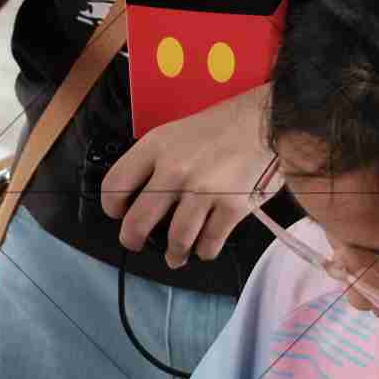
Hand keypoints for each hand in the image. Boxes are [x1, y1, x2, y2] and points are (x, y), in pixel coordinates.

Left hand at [100, 86, 268, 266]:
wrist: (266, 122)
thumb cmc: (222, 127)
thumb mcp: (177, 132)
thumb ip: (156, 160)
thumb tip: (141, 195)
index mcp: (156, 147)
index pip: (115, 186)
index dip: (112, 207)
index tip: (119, 213)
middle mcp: (175, 170)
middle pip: (137, 222)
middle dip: (133, 240)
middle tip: (137, 243)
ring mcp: (204, 191)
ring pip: (176, 240)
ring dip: (173, 254)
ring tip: (174, 256)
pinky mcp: (232, 207)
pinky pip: (209, 243)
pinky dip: (204, 251)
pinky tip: (203, 248)